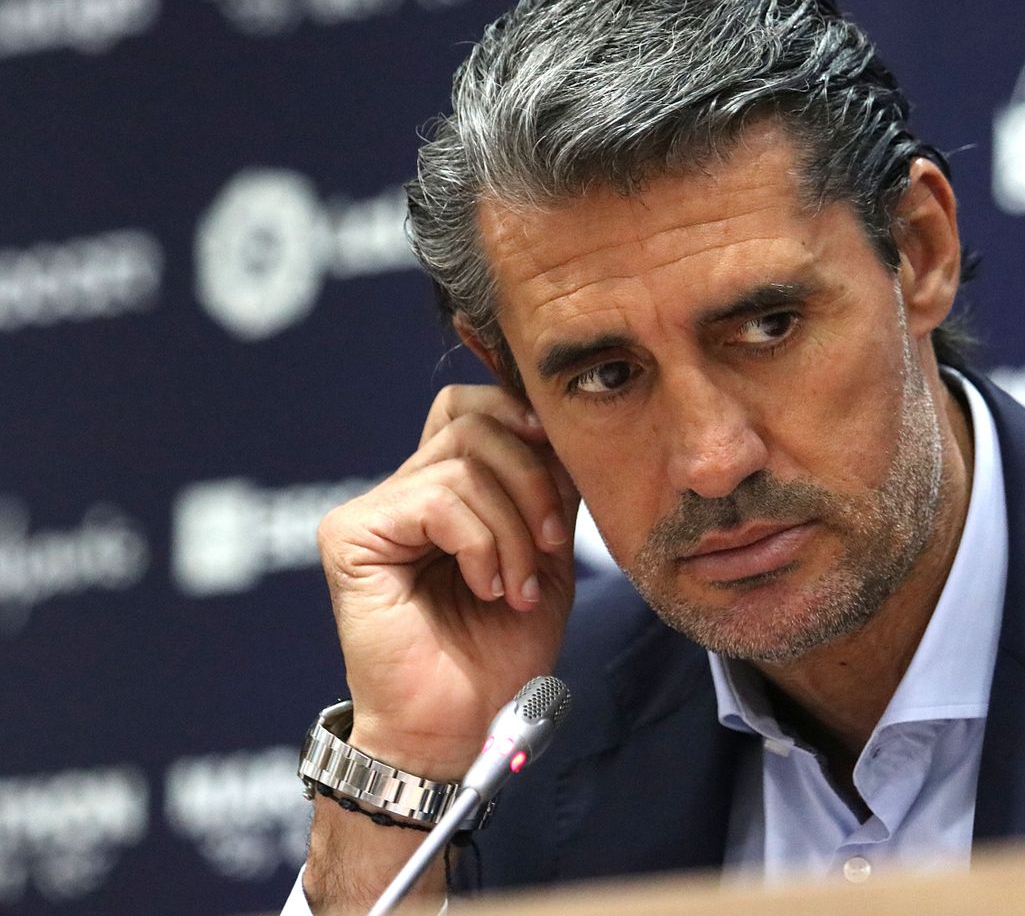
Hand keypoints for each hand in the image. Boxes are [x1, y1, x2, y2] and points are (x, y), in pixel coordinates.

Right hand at [316, 384, 578, 777]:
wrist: (459, 726)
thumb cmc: (499, 651)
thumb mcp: (545, 557)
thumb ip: (549, 493)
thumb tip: (564, 433)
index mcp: (445, 490)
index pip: (472, 407)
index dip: (520, 417)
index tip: (563, 466)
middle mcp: (403, 490)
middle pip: (475, 423)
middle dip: (533, 478)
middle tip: (549, 546)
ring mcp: (373, 511)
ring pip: (464, 463)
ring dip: (513, 529)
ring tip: (519, 588)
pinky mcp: (350, 536)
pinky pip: (438, 500)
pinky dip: (481, 543)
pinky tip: (488, 588)